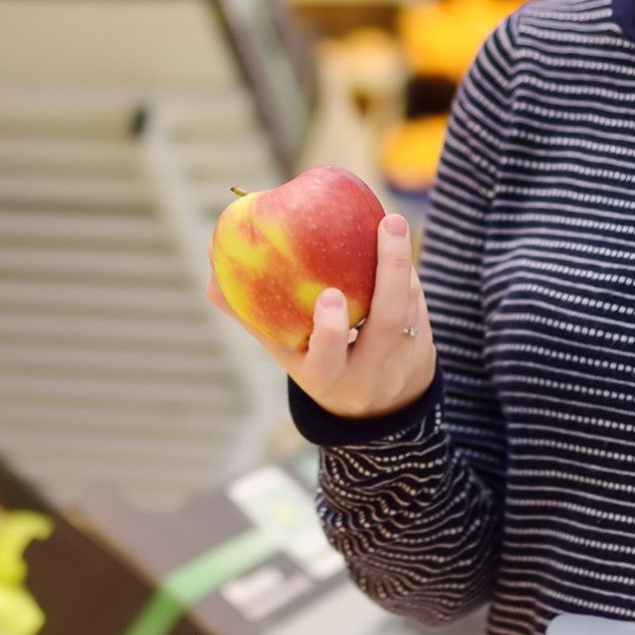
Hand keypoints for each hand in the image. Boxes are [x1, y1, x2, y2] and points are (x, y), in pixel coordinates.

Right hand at [207, 211, 435, 420]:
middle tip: (388, 225)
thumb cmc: (317, 362)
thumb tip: (210, 259)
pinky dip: (408, 276)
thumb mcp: (284, 349)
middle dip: (390, 273)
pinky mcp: (424, 349)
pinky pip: (419, 306)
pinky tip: (396, 245)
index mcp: (325, 377)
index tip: (328, 295)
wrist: (375, 409)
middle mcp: (367, 374)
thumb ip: (249, 310)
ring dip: (401, 266)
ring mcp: (401, 362)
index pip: (329, 358)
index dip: (331, 330)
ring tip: (391, 225)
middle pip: (386, 325)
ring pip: (408, 310)